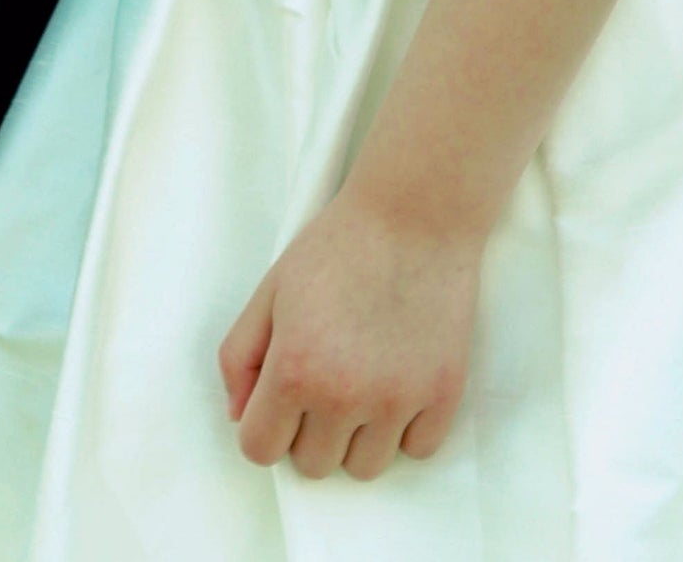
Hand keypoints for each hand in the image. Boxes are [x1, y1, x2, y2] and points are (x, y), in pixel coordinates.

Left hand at [218, 189, 481, 481]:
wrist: (413, 215)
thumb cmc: (337, 246)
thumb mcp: (270, 290)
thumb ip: (240, 357)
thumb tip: (239, 415)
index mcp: (295, 369)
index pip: (260, 450)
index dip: (264, 426)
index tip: (278, 399)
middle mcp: (345, 396)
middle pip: (313, 465)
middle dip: (308, 430)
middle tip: (324, 378)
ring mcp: (398, 401)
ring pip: (364, 467)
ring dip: (356, 437)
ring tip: (362, 382)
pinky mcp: (443, 395)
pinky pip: (417, 451)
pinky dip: (405, 429)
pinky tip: (398, 383)